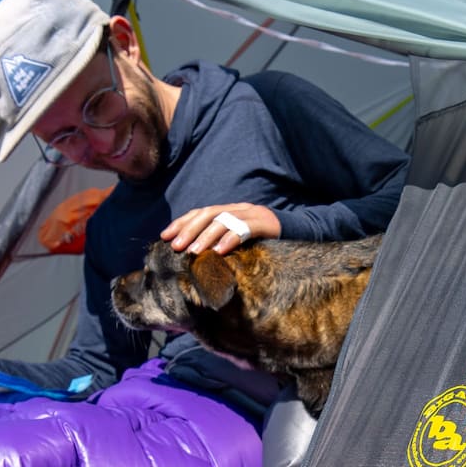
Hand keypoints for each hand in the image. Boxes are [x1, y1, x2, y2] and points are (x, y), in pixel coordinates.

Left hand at [162, 202, 279, 254]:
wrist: (301, 234)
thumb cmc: (267, 243)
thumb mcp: (241, 242)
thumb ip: (222, 244)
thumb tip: (195, 257)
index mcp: (230, 211)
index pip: (201, 213)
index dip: (181, 223)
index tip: (164, 236)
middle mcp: (239, 209)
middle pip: (209, 214)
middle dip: (189, 230)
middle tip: (175, 246)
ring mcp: (253, 214)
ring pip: (224, 220)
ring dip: (206, 236)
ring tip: (194, 252)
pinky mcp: (266, 223)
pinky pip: (245, 229)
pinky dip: (231, 239)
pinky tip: (220, 251)